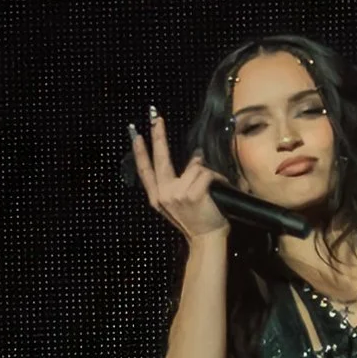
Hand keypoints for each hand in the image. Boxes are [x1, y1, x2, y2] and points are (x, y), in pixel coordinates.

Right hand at [131, 108, 229, 242]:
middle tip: (156, 117)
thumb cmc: (197, 222)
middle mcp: (163, 194)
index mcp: (157, 197)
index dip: (139, 151)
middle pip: (160, 158)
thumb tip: (194, 157)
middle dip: (158, 135)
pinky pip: (207, 174)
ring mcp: (176, 194)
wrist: (206, 241)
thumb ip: (178, 184)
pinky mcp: (192, 194)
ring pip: (195, 167)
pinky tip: (221, 187)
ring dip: (209, 173)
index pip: (145, 170)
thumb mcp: (179, 206)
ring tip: (215, 187)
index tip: (135, 134)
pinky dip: (218, 178)